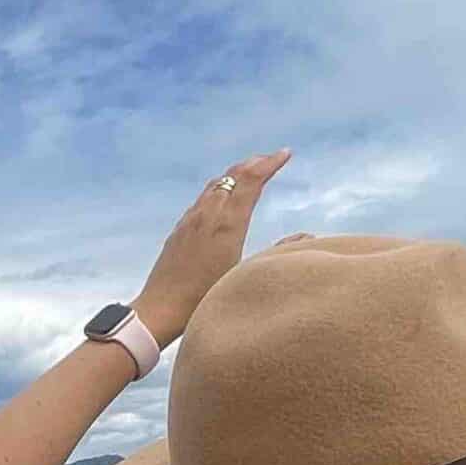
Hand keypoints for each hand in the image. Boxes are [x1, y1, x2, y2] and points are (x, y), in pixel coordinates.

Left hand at [132, 151, 291, 343]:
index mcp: (226, 224)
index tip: (286, 154)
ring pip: (215, 185)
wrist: (159, 310)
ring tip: (251, 171)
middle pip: (232, 177)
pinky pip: (202, 198)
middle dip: (255, 163)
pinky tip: (221, 197)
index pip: (250, 182)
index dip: (269, 164)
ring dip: (236, 174)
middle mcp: (207, 215)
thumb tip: (306, 235)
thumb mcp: (246, 275)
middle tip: (273, 158)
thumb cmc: (204, 300)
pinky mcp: (179, 230)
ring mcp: (190, 221)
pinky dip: (220, 188)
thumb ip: (277, 252)